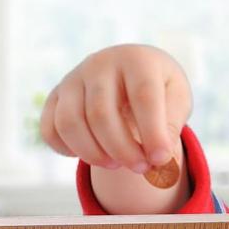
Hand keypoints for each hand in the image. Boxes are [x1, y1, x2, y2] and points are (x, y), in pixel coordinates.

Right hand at [40, 44, 192, 172]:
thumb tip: (159, 155)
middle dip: (123, 151)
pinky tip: (94, 155)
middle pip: (102, 114)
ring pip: (70, 123)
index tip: (160, 159)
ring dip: (93, 154)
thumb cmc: (161, 90)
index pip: (143, 98)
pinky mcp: (55, 96)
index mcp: (137, 60)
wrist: (134, 72)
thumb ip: (173, 124)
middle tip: (141, 168)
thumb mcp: (178, 99)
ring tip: (116, 164)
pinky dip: (67, 150)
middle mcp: (100, 63)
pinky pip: (50, 129)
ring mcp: (73, 78)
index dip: (152, 133)